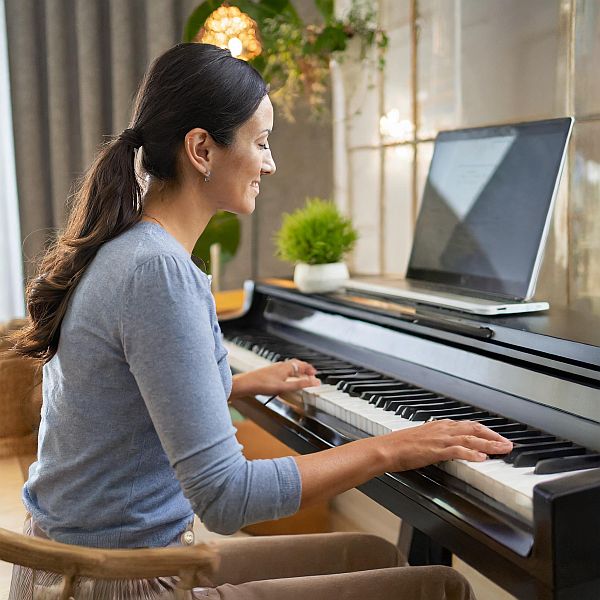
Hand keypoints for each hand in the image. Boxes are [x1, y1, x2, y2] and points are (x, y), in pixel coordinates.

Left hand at [230, 360, 320, 400]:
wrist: (245, 384)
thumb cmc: (262, 384)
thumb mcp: (284, 386)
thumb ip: (300, 384)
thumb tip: (315, 382)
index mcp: (286, 367)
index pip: (302, 365)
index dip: (310, 369)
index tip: (315, 374)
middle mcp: (281, 366)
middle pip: (296, 364)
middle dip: (304, 368)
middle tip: (310, 374)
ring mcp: (274, 369)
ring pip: (289, 367)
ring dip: (297, 370)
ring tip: (301, 376)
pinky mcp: (269, 373)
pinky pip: (283, 370)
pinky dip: (289, 373)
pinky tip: (286, 379)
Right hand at [379, 419, 512, 471]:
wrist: (386, 448)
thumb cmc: (400, 446)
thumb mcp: (422, 439)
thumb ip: (437, 441)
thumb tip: (449, 447)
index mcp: (439, 426)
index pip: (468, 425)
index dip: (485, 431)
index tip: (497, 437)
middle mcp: (442, 429)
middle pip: (474, 429)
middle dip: (493, 436)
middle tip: (508, 444)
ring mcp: (440, 439)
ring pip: (470, 438)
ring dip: (489, 444)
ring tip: (503, 450)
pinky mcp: (435, 450)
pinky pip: (458, 450)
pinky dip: (472, 453)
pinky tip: (482, 458)